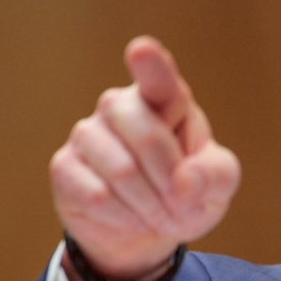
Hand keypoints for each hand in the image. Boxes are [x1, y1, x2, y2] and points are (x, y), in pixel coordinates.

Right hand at [50, 36, 240, 280]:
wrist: (147, 230)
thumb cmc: (186, 193)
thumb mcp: (216, 186)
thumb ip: (216, 175)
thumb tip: (185, 182)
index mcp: (165, 99)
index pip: (157, 77)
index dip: (150, 63)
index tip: (142, 50)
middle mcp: (120, 106)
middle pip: (146, 136)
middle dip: (170, 182)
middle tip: (182, 208)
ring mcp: (87, 133)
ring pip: (121, 171)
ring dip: (150, 205)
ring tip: (160, 215)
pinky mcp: (64, 165)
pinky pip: (96, 195)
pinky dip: (124, 217)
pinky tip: (130, 217)